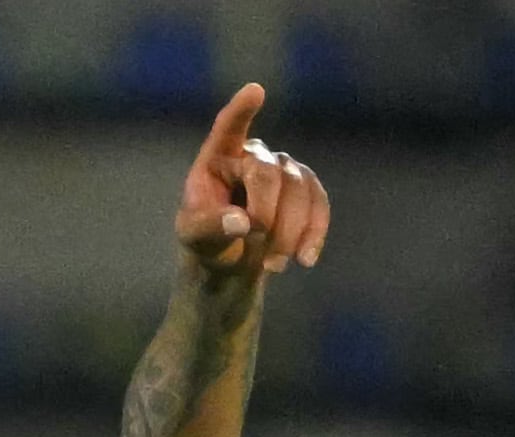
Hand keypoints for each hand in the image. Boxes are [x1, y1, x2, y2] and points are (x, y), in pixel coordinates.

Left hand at [175, 83, 330, 278]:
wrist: (232, 260)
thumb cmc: (207, 241)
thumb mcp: (196, 238)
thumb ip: (211, 228)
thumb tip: (244, 222)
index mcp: (217, 158)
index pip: (228, 128)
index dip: (241, 111)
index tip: (255, 92)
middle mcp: (252, 155)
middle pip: (267, 174)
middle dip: (266, 217)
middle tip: (259, 257)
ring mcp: (282, 168)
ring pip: (298, 188)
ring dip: (290, 232)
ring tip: (274, 267)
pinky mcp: (306, 189)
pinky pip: (319, 202)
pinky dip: (315, 232)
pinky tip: (305, 260)